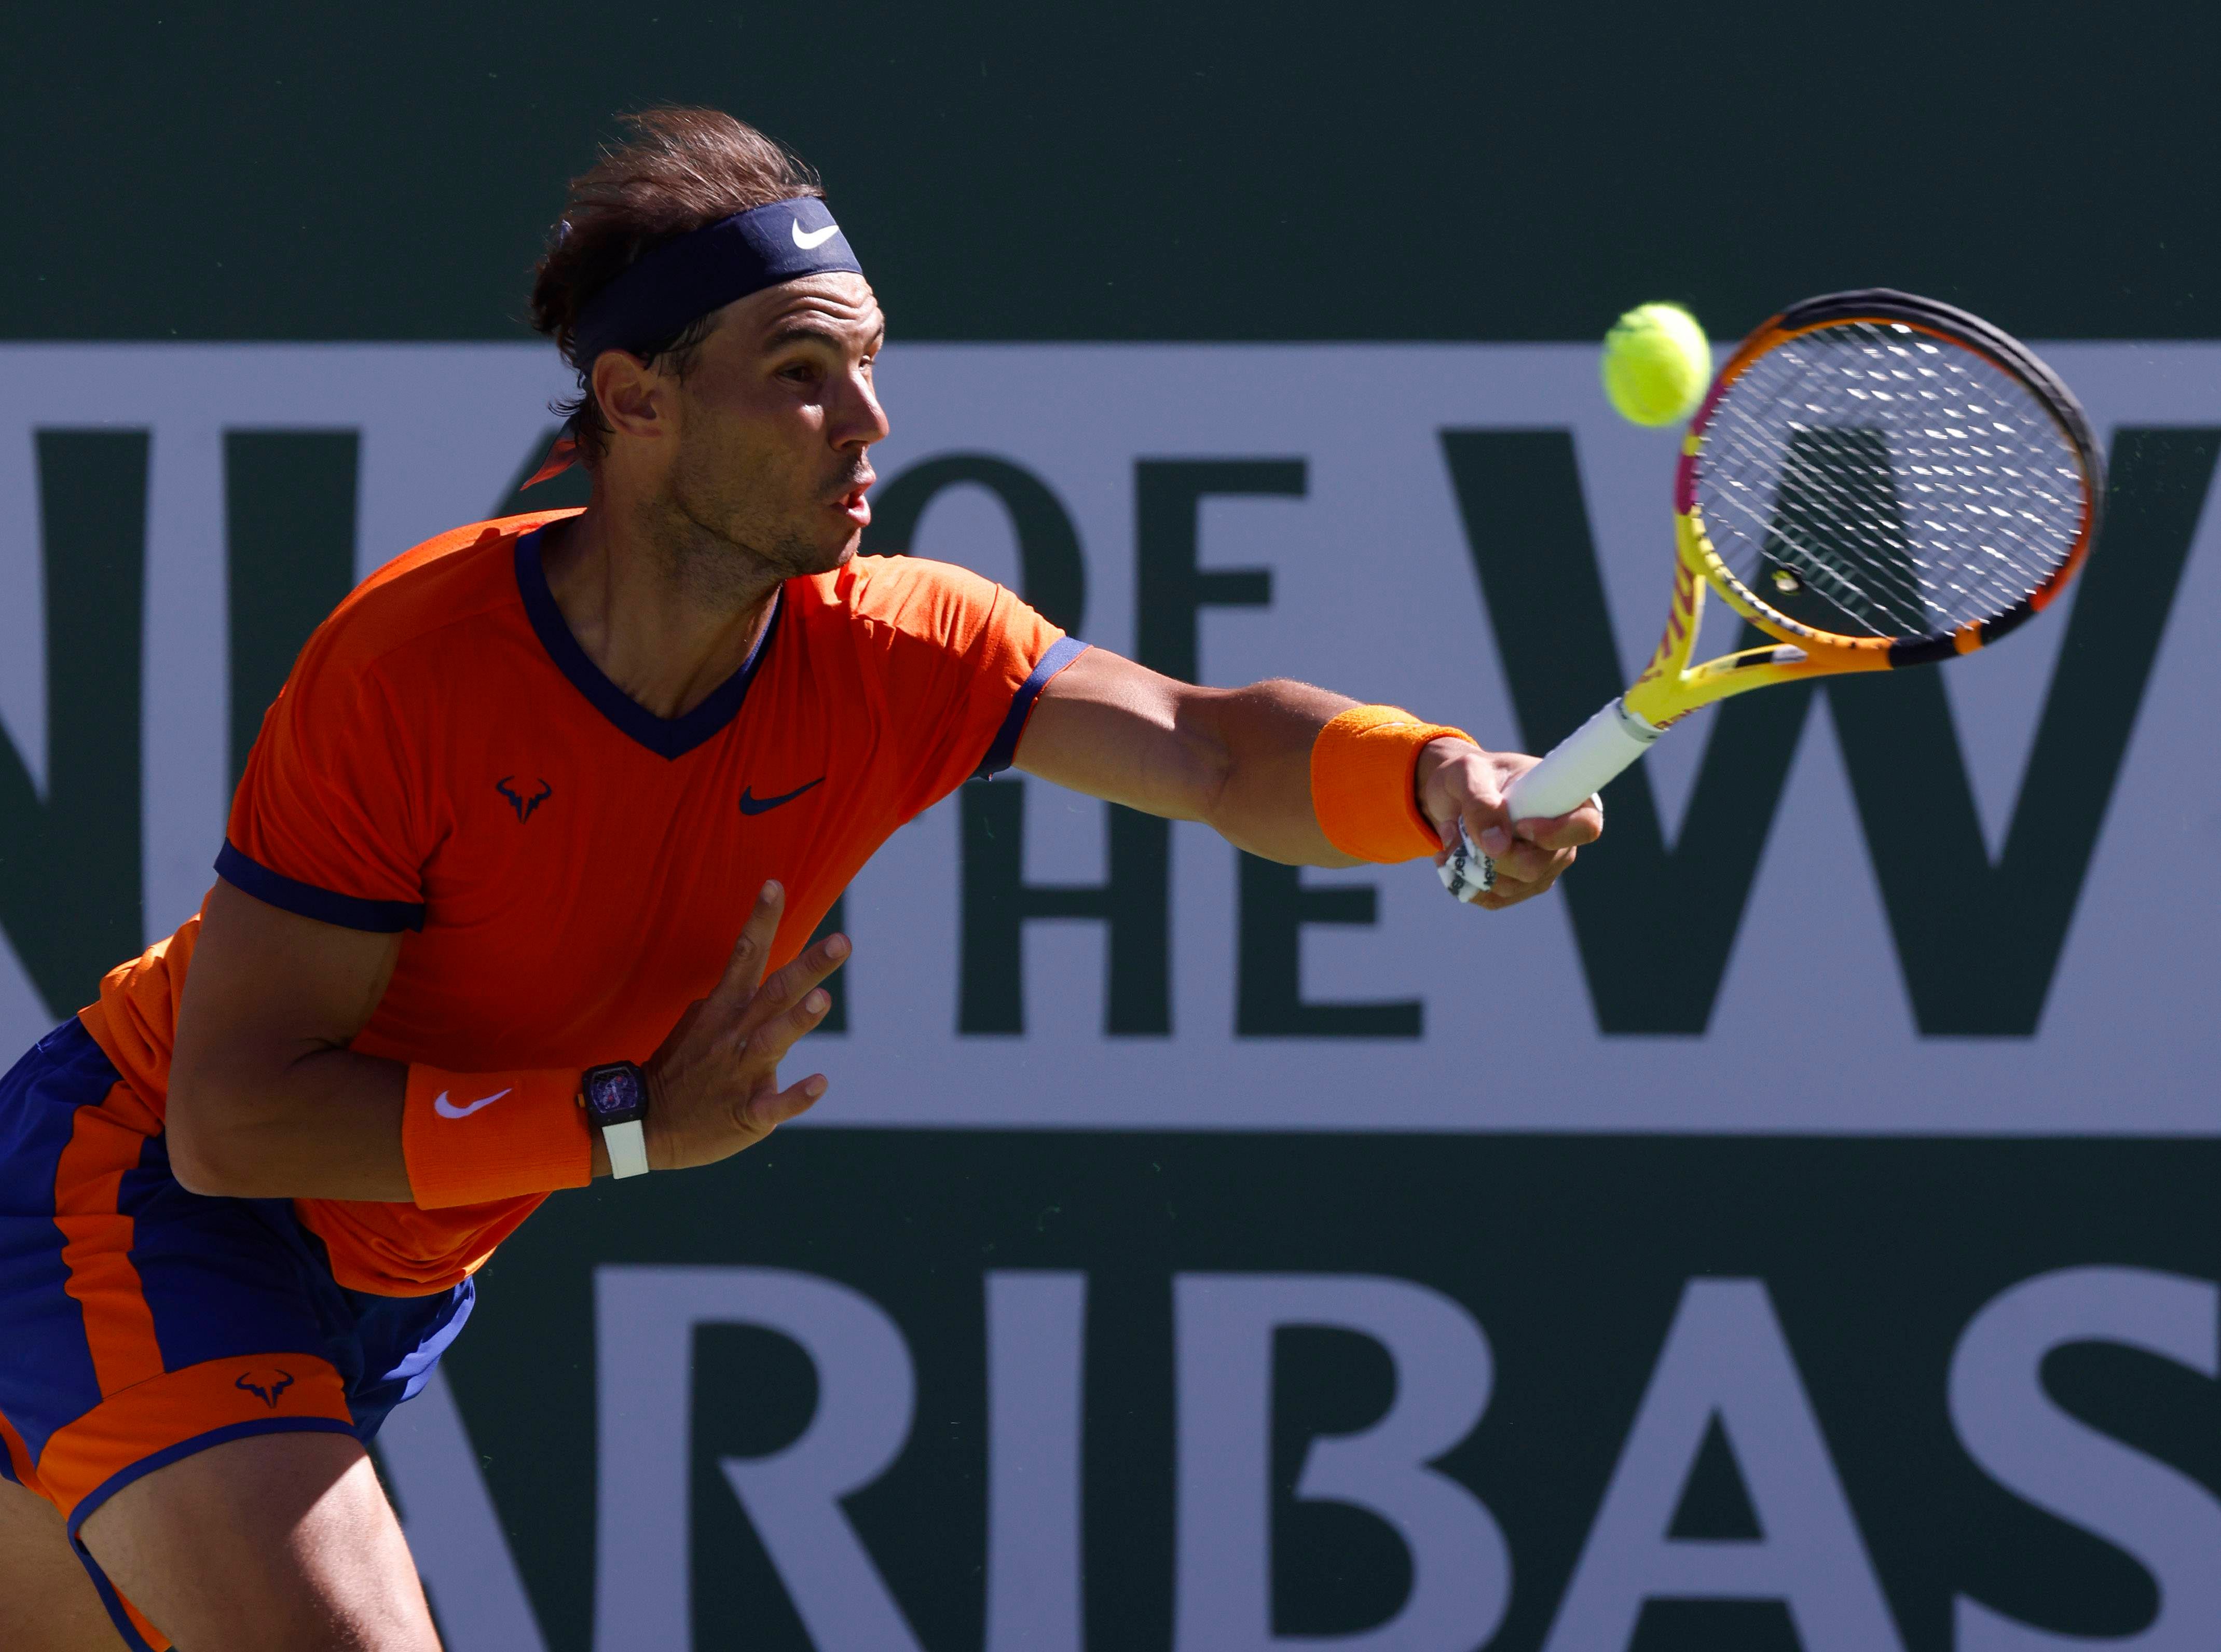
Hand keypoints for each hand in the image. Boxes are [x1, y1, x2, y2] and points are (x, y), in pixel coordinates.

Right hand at [631, 881, 847, 1172]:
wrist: (646, 1126)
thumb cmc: (680, 1068)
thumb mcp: (699, 1022)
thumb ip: (730, 998)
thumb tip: (748, 971)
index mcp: (724, 1010)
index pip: (745, 955)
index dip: (760, 920)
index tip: (775, 885)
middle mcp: (734, 1035)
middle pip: (774, 993)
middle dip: (808, 967)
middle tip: (842, 941)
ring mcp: (739, 1074)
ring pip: (771, 1042)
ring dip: (797, 1021)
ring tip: (822, 999)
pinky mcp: (746, 1114)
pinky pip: (773, 1104)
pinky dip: (796, 1095)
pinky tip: (819, 1083)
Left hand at [1416, 739, 1602, 909]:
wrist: (1454, 794)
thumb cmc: (1470, 774)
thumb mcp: (1467, 774)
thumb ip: (1481, 803)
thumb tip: (1498, 847)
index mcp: (1564, 798)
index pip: (1586, 826)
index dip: (1556, 833)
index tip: (1521, 825)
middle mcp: (1562, 838)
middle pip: (1537, 866)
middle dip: (1493, 855)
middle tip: (1462, 830)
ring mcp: (1544, 866)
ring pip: (1512, 886)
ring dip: (1473, 867)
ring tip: (1453, 837)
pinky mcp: (1520, 885)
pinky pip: (1495, 899)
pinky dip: (1467, 882)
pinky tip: (1452, 859)